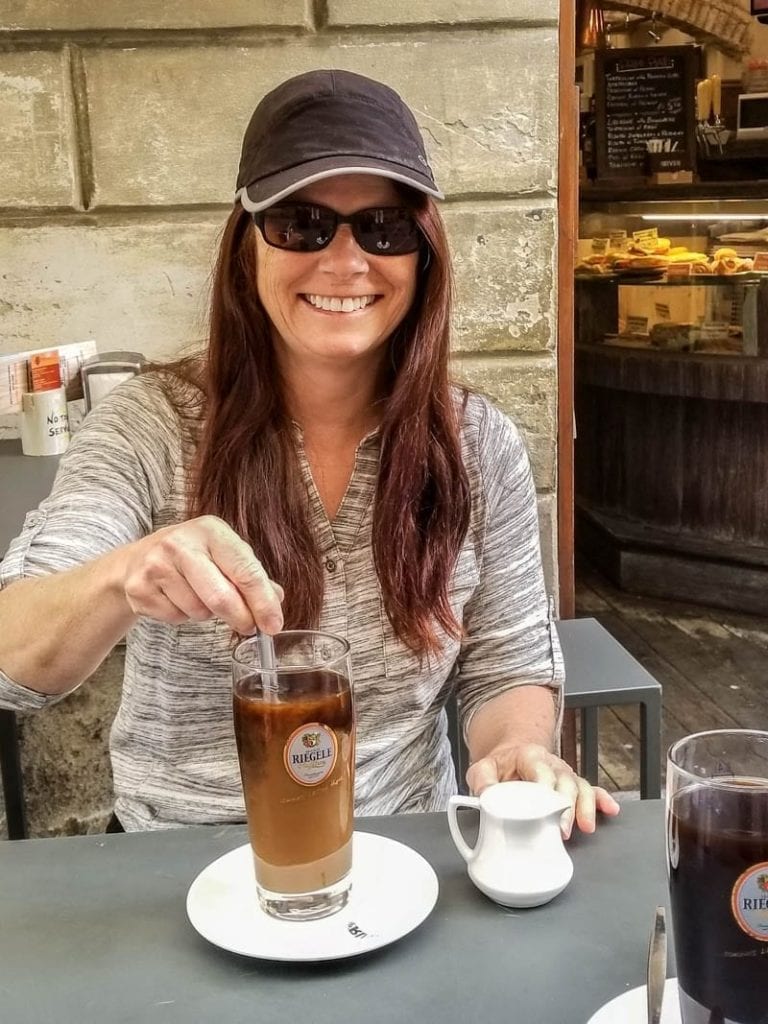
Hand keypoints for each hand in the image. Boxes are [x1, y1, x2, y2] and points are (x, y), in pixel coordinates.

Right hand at [121, 515, 283, 634]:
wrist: (136, 559)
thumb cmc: (190, 556)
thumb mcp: (222, 554)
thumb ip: (250, 574)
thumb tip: (276, 598)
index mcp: (210, 530)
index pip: (245, 570)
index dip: (263, 602)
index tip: (273, 625)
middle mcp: (181, 544)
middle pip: (221, 597)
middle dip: (241, 618)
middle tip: (248, 627)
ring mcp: (156, 565)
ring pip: (199, 611)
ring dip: (207, 614)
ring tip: (198, 595)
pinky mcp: (139, 589)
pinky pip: (176, 618)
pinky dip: (184, 617)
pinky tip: (177, 599)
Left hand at [466, 742, 620, 838]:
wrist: (511, 757)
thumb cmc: (499, 766)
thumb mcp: (482, 767)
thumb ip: (482, 780)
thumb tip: (485, 797)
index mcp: (529, 756)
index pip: (541, 770)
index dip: (546, 788)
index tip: (546, 806)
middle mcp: (552, 764)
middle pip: (565, 781)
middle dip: (567, 805)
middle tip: (563, 829)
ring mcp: (564, 775)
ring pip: (581, 786)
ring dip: (586, 807)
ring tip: (586, 827)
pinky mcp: (572, 786)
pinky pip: (592, 790)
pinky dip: (602, 800)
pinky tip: (610, 810)